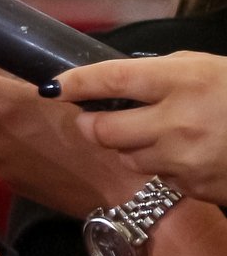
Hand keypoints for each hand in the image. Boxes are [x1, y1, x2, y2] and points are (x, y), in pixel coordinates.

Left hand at [0, 47, 131, 217]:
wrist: (129, 193)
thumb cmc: (109, 132)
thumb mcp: (69, 86)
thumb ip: (25, 72)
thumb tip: (0, 56)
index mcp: (1, 102)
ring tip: (36, 108)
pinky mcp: (9, 178)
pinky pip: (1, 147)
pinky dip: (13, 138)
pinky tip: (45, 139)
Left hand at [56, 53, 226, 203]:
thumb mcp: (202, 68)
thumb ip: (156, 74)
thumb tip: (109, 83)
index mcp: (180, 81)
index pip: (110, 80)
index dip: (75, 83)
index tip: (53, 87)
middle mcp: (179, 122)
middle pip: (104, 132)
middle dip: (94, 125)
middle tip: (97, 119)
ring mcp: (188, 160)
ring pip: (129, 158)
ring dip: (132, 148)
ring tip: (160, 134)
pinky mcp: (199, 188)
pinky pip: (161, 179)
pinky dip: (165, 168)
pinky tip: (189, 154)